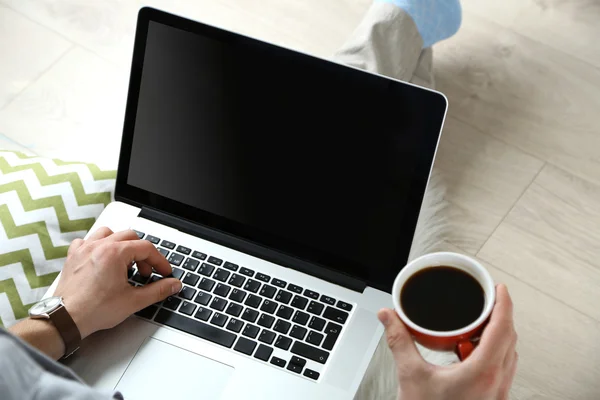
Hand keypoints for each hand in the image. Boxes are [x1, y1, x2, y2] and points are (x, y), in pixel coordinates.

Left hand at [55, 227, 182, 338]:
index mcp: (115, 253)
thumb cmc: (94, 310)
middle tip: (146, 272)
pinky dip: (98, 245)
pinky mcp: (73, 256)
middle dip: (143, 253)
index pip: (146, 248)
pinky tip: (102, 258)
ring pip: (109, 233)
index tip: (164, 273)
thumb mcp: (133, 301)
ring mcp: (84, 249)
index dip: (159, 261)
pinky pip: (87, 240)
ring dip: (121, 244)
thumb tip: (173, 285)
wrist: (65, 319)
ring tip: (126, 261)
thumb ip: (157, 290)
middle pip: (130, 237)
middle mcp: (99, 246)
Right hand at [378, 284, 517, 399]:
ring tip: (474, 326)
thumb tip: (388, 317)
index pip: (503, 329)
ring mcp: (497, 394)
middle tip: (486, 300)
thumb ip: (399, 341)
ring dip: (495, 336)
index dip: (504, 304)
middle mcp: (497, 384)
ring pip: (507, 355)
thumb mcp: (411, 375)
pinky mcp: (491, 399)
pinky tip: (467, 353)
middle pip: (509, 339)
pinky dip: (490, 353)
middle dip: (499, 316)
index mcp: (483, 373)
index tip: (499, 288)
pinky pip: (500, 369)